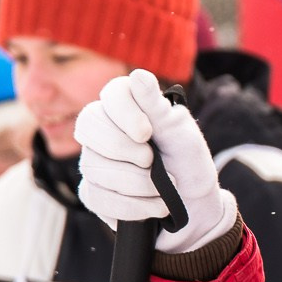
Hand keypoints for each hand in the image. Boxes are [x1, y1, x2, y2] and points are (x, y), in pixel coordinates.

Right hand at [74, 70, 236, 253]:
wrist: (193, 203)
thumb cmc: (186, 159)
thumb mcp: (179, 130)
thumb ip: (156, 105)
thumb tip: (138, 75)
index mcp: (127, 107)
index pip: (110, 94)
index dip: (124, 112)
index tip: (147, 132)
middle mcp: (103, 130)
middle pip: (88, 125)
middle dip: (122, 147)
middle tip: (151, 160)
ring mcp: (94, 161)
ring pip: (94, 166)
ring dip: (136, 182)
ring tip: (163, 188)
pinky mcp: (95, 194)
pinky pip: (97, 198)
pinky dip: (131, 206)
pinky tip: (154, 206)